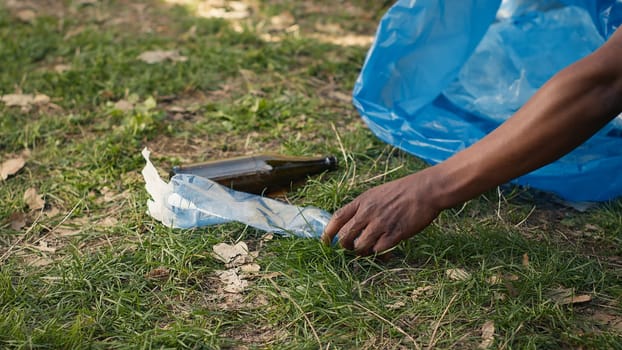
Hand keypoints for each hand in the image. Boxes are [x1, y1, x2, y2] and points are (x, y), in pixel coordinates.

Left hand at [321, 169, 442, 255]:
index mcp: (362, 201)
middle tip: (353, 248)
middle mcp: (367, 213)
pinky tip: (386, 252)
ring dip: (363, 252)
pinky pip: (378, 251)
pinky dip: (380, 254)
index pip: (337, 218)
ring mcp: (380, 224)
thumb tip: (352, 224)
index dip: (328, 232)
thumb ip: (363, 207)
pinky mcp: (394, 234)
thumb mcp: (376, 194)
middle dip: (345, 247)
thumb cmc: (402, 191)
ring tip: (371, 249)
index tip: (325, 242)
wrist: (425, 190)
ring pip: (360, 247)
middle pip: (345, 237)